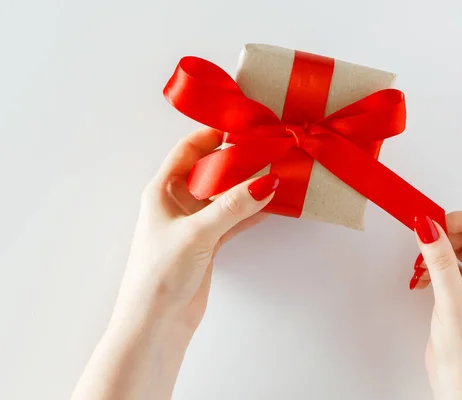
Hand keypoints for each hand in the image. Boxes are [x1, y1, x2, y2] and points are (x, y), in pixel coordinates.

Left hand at [112, 128, 277, 332]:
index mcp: (162, 190)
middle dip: (238, 160)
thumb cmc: (160, 272)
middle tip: (268, 147)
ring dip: (248, 187)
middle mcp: (178, 202)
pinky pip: (234, 219)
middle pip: (211, 171)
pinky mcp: (208, 243)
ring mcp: (195, 223)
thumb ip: (232, 207)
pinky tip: (271, 204)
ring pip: (226, 195)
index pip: (188, 150)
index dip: (213, 135)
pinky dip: (251, 212)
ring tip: (276, 172)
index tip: (243, 125)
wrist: (157, 322)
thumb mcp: (197, 232)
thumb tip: (266, 182)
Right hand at [409, 211, 461, 399]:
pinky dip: (433, 266)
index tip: (433, 226)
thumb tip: (427, 226)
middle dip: (445, 237)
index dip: (461, 220)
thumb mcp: (453, 301)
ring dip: (436, 252)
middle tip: (423, 249)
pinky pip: (450, 263)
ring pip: (459, 246)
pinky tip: (422, 279)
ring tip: (421, 269)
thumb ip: (439, 260)